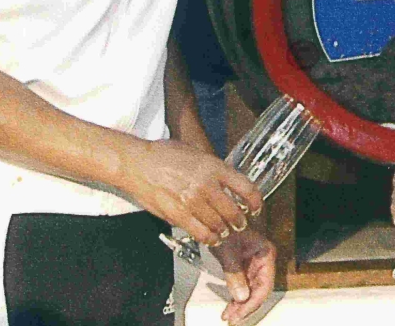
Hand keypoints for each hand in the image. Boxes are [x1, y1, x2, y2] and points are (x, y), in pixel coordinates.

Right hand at [123, 139, 263, 246]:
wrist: (138, 164)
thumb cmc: (165, 155)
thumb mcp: (197, 154)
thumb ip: (213, 170)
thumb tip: (227, 183)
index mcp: (214, 166)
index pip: (246, 187)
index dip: (255, 201)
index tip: (256, 207)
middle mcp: (207, 185)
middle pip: (234, 211)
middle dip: (240, 221)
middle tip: (240, 223)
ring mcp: (193, 202)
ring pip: (219, 225)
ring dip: (225, 231)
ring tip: (225, 231)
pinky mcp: (179, 216)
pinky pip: (201, 233)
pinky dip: (210, 238)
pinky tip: (212, 238)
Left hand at [211, 227, 276, 323]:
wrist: (218, 220)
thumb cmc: (226, 228)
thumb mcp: (228, 251)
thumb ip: (235, 274)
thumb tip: (241, 297)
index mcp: (265, 253)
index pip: (265, 285)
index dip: (253, 302)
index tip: (240, 313)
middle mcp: (263, 261)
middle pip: (259, 291)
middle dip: (245, 307)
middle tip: (233, 318)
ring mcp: (255, 265)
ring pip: (251, 291)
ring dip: (240, 305)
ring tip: (229, 316)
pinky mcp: (246, 268)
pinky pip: (244, 287)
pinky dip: (236, 298)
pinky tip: (229, 307)